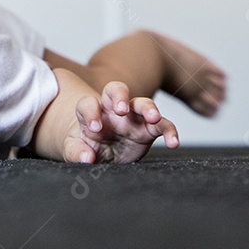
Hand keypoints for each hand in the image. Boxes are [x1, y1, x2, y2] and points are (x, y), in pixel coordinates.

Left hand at [64, 81, 178, 163]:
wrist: (102, 156)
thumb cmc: (87, 147)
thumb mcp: (76, 149)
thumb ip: (76, 151)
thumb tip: (86, 158)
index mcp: (92, 112)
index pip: (88, 104)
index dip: (91, 113)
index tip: (95, 128)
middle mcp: (112, 110)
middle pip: (116, 89)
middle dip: (120, 95)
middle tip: (121, 109)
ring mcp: (132, 118)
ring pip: (142, 103)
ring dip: (149, 108)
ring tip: (153, 117)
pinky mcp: (148, 129)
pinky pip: (162, 125)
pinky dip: (170, 131)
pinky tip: (173, 142)